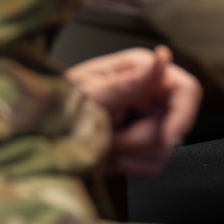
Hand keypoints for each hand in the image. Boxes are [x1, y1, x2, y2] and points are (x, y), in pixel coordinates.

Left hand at [64, 46, 201, 177]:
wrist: (37, 139)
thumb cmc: (55, 106)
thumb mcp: (89, 94)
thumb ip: (130, 81)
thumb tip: (163, 57)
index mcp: (140, 70)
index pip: (186, 90)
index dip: (183, 115)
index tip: (168, 138)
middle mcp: (148, 93)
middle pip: (175, 126)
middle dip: (141, 139)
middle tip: (110, 138)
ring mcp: (145, 121)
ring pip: (165, 148)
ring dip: (132, 153)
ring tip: (103, 144)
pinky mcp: (140, 147)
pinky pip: (154, 165)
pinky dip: (130, 166)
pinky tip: (109, 157)